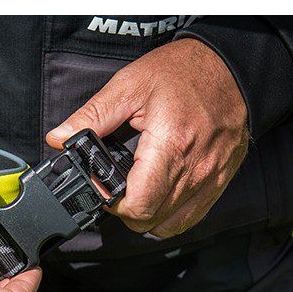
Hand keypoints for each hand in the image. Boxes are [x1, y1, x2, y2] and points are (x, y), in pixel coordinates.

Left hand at [47, 38, 249, 237]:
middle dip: (124, 210)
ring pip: (168, 225)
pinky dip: (169, 214)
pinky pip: (189, 218)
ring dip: (146, 215)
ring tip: (137, 188)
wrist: (233, 66)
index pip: (137, 205)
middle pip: (149, 220)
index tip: (103, 184)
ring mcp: (211, 179)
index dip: (111, 202)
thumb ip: (91, 117)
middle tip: (116, 185)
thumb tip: (59, 138)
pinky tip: (158, 192)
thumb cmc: (183, 72)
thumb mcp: (129, 85)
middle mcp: (195, 169)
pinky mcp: (220, 181)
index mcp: (171, 145)